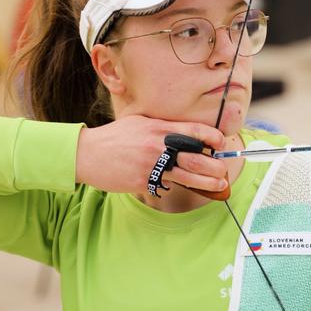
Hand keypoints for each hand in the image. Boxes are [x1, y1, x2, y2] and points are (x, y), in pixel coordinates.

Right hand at [75, 115, 228, 195]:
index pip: (194, 131)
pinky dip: (179, 186)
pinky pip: (166, 185)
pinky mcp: (143, 181)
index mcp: (159, 127)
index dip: (213, 137)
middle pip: (197, 157)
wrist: (88, 153)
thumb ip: (162, 126)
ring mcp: (151, 165)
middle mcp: (158, 145)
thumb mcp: (140, 122)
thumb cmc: (115, 136)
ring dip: (207, 182)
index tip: (220, 143)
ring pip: (188, 176)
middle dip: (215, 166)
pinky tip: (190, 188)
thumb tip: (184, 130)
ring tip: (219, 185)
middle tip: (223, 170)